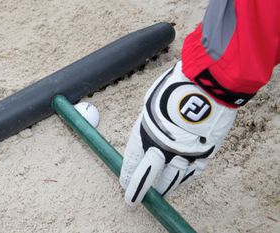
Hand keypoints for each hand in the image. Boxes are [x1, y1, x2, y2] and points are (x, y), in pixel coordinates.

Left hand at [119, 62, 235, 204]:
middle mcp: (163, 148)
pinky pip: (191, 174)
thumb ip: (147, 124)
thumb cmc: (174, 89)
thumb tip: (144, 139)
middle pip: (149, 177)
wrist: (208, 85)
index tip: (124, 184)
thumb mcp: (150, 104)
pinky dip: (183, 180)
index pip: (133, 162)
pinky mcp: (204, 154)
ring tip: (158, 195)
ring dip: (162, 189)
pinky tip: (177, 184)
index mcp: (145, 134)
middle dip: (139, 190)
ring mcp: (185, 153)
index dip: (128, 175)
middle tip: (132, 200)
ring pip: (171, 180)